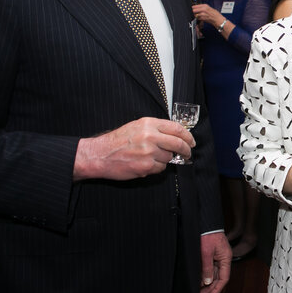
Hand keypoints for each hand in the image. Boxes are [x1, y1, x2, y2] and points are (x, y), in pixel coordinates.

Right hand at [73, 117, 194, 179]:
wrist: (100, 155)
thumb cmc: (117, 141)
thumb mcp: (137, 126)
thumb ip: (156, 129)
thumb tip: (176, 135)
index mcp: (149, 124)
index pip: (176, 129)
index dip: (188, 136)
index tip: (191, 142)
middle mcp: (150, 137)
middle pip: (178, 144)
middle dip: (186, 150)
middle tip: (188, 153)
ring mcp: (148, 152)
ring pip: (169, 157)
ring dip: (165, 159)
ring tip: (151, 157)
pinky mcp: (145, 167)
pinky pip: (160, 168)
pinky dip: (156, 167)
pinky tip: (145, 163)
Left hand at [191, 3, 223, 28]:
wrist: (218, 19)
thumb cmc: (215, 14)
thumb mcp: (209, 8)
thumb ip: (202, 7)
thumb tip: (196, 8)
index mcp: (205, 5)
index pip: (195, 6)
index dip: (193, 8)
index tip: (192, 9)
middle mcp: (203, 9)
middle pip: (193, 10)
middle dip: (193, 12)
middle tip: (194, 13)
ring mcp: (203, 14)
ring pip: (195, 15)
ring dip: (195, 15)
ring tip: (198, 16)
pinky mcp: (202, 19)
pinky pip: (197, 18)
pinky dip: (198, 18)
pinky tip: (200, 18)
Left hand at [199, 232, 230, 292]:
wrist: (206, 223)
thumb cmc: (208, 234)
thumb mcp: (206, 253)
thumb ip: (207, 268)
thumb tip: (208, 281)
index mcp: (226, 258)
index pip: (224, 278)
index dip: (217, 289)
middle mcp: (223, 258)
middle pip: (219, 277)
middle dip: (210, 287)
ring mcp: (218, 256)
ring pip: (214, 273)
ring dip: (207, 282)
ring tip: (199, 289)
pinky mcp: (213, 254)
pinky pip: (210, 267)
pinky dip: (205, 274)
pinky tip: (200, 280)